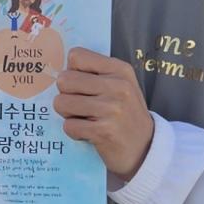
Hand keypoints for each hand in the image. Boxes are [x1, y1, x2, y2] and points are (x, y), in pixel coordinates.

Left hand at [53, 48, 154, 179]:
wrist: (146, 147)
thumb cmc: (125, 113)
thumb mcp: (120, 85)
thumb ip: (94, 73)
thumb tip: (57, 71)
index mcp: (119, 69)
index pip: (76, 56)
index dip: (72, 72)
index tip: (82, 85)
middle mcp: (117, 85)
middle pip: (64, 80)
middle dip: (66, 95)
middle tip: (81, 106)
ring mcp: (111, 108)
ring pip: (61, 102)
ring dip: (68, 114)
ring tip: (85, 119)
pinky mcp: (103, 130)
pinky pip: (68, 126)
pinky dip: (74, 132)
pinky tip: (89, 133)